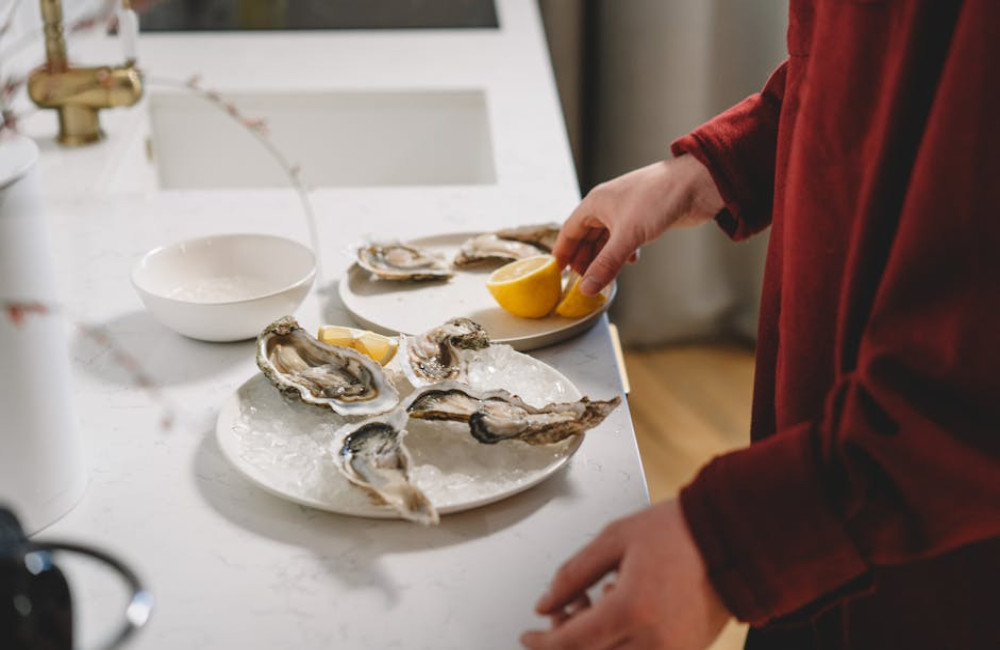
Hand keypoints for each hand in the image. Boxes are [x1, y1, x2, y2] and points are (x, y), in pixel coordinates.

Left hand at [521, 500, 730, 649]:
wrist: (732, 538)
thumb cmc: (680, 532)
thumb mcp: (614, 539)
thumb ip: (573, 574)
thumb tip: (546, 604)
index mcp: (632, 610)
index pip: (570, 644)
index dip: (541, 643)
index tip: (529, 636)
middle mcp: (654, 640)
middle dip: (566, 641)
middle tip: (562, 613)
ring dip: (594, 643)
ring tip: (595, 606)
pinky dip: (620, 643)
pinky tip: (621, 611)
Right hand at [554, 155, 723, 295]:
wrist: (696, 184)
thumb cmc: (659, 197)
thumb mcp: (627, 236)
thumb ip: (606, 264)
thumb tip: (587, 288)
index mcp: (596, 203)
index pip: (569, 230)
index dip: (562, 251)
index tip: (556, 271)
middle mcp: (608, 206)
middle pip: (586, 237)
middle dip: (583, 259)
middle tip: (580, 280)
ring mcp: (626, 212)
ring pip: (607, 240)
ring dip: (603, 258)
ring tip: (600, 277)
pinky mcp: (644, 219)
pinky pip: (625, 240)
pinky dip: (623, 253)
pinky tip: (629, 262)